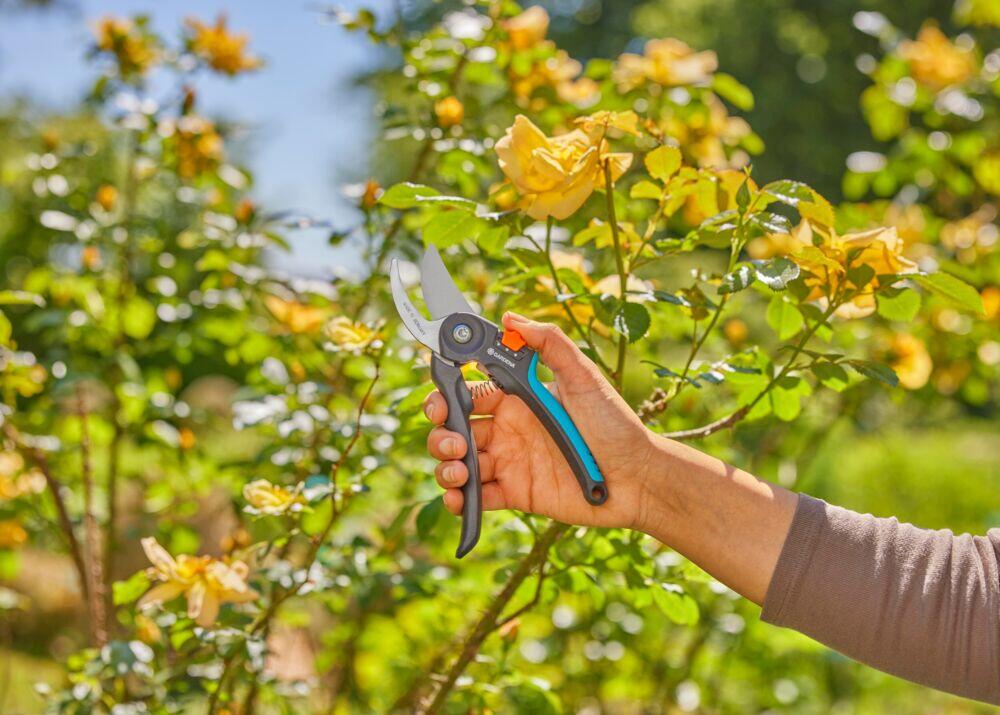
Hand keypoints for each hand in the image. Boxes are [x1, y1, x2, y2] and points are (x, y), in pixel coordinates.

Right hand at [424, 312, 656, 529]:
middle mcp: (508, 430)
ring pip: (459, 462)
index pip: (468, 392)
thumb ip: (550, 344)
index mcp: (518, 399)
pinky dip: (459, 499)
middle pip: (455, 427)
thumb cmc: (615, 424)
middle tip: (453, 440)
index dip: (446, 394)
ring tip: (460, 470)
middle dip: (441, 431)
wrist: (638, 477)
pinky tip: (461, 496)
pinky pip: (477, 497)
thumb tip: (511, 317)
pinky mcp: (515, 494)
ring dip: (446, 465)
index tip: (439, 399)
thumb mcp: (584, 378)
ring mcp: (509, 462)